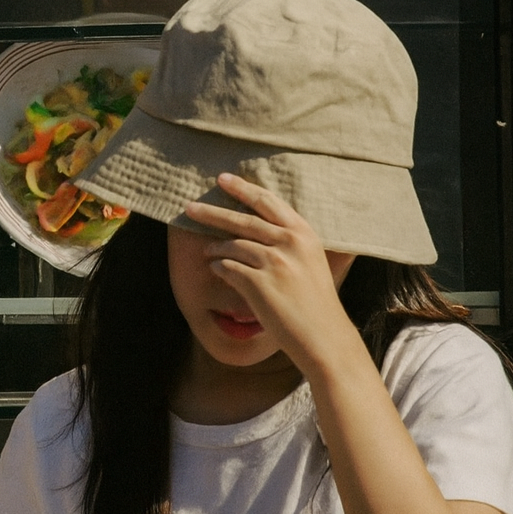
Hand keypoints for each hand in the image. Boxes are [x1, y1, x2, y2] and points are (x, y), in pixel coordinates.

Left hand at [182, 173, 358, 375]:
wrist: (323, 334)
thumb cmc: (314, 300)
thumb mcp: (310, 260)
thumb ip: (288, 240)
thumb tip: (253, 224)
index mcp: (304, 233)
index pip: (268, 202)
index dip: (243, 189)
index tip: (222, 179)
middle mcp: (290, 243)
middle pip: (243, 219)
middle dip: (213, 212)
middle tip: (189, 208)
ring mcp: (274, 263)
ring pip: (232, 245)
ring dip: (216, 248)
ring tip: (209, 252)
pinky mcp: (259, 284)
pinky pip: (227, 268)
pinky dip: (219, 268)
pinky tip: (218, 270)